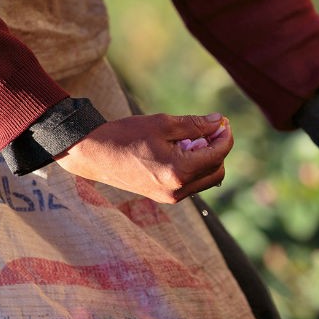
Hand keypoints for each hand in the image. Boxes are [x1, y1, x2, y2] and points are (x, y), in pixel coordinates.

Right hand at [55, 113, 233, 203]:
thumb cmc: (126, 135)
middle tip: (211, 130)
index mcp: (179, 171)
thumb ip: (195, 124)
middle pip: (217, 171)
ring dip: (208, 160)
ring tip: (194, 139)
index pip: (218, 155)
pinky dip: (195, 168)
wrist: (93, 155)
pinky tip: (183, 150)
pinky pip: (192, 184)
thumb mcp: (162, 124)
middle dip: (219, 150)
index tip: (224, 123)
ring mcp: (171, 197)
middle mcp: (177, 189)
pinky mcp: (164, 197)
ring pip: (206, 180)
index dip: (225, 137)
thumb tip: (219, 121)